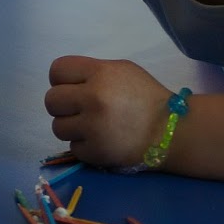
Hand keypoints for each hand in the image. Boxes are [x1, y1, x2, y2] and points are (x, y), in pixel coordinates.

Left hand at [43, 55, 170, 167]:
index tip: (73, 87)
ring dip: (71, 127)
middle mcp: (94, 98)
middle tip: (80, 109)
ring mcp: (94, 127)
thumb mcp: (121, 70)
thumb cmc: (145, 97)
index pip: (57, 70)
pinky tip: (101, 140)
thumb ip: (91, 72)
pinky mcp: (96, 152)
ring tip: (91, 126)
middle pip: (51, 100)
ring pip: (57, 126)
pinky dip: (84, 145)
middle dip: (63, 105)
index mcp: (100, 73)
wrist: (172, 132)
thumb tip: (65, 82)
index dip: (61, 80)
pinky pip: (73, 147)